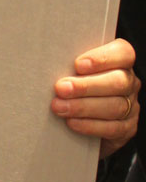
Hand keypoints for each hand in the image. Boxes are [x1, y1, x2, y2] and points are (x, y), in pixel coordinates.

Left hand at [52, 39, 139, 157]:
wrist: (85, 120)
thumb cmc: (77, 84)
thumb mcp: (76, 70)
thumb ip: (71, 65)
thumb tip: (49, 64)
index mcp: (121, 62)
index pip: (123, 53)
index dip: (102, 58)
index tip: (77, 64)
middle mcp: (129, 82)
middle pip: (117, 82)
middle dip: (86, 86)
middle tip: (61, 88)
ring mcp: (132, 106)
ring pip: (115, 106)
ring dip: (83, 107)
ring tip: (59, 107)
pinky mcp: (127, 128)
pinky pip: (112, 128)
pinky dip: (90, 125)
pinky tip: (71, 122)